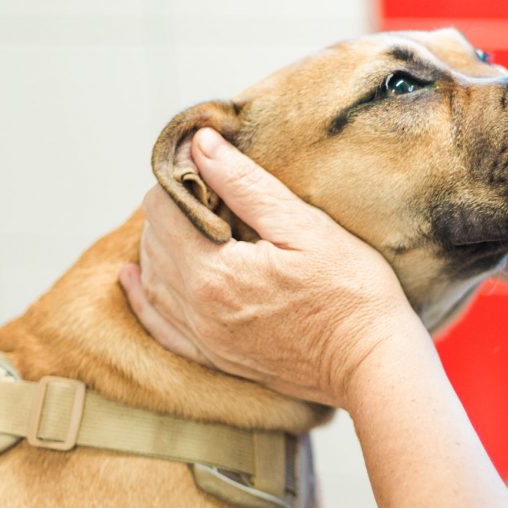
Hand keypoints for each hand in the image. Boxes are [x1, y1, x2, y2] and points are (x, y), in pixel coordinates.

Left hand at [119, 128, 419, 408]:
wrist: (373, 362)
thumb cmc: (352, 291)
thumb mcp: (305, 226)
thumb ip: (247, 185)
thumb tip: (200, 144)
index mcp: (215, 273)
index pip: (164, 210)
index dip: (178, 177)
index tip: (201, 159)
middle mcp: (198, 310)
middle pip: (154, 243)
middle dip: (169, 208)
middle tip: (203, 185)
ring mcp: (205, 340)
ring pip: (153, 282)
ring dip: (158, 245)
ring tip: (183, 218)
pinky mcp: (217, 358)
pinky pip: (161, 326)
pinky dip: (143, 298)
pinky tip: (134, 278)